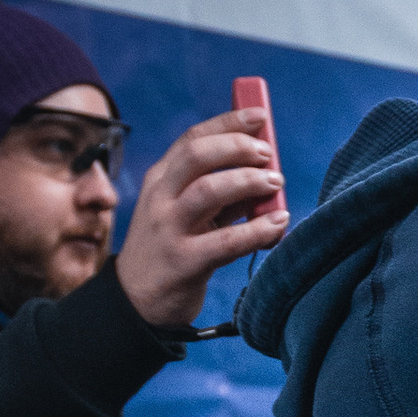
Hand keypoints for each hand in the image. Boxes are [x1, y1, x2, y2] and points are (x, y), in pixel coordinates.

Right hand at [114, 108, 286, 331]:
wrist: (138, 301)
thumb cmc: (173, 249)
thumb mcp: (187, 213)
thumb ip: (221, 194)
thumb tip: (266, 174)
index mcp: (161, 180)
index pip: (192, 138)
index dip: (228, 122)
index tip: (260, 115)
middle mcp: (160, 198)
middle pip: (197, 156)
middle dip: (237, 147)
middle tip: (268, 155)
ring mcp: (168, 229)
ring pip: (208, 191)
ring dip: (247, 182)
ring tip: (275, 184)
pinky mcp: (183, 262)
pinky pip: (225, 241)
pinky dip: (257, 230)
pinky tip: (279, 223)